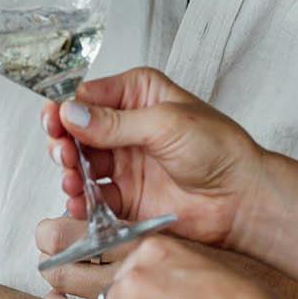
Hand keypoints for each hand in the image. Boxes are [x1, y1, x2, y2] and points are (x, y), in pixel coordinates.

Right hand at [38, 68, 261, 256]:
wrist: (242, 199)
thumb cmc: (220, 150)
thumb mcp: (165, 124)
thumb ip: (115, 123)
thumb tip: (72, 114)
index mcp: (139, 95)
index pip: (89, 97)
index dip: (68, 110)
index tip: (55, 121)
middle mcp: (128, 127)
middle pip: (78, 132)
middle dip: (65, 142)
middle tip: (65, 153)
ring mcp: (126, 164)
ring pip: (82, 165)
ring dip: (70, 173)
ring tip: (73, 180)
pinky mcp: (128, 197)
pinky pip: (95, 198)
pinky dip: (82, 202)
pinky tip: (79, 204)